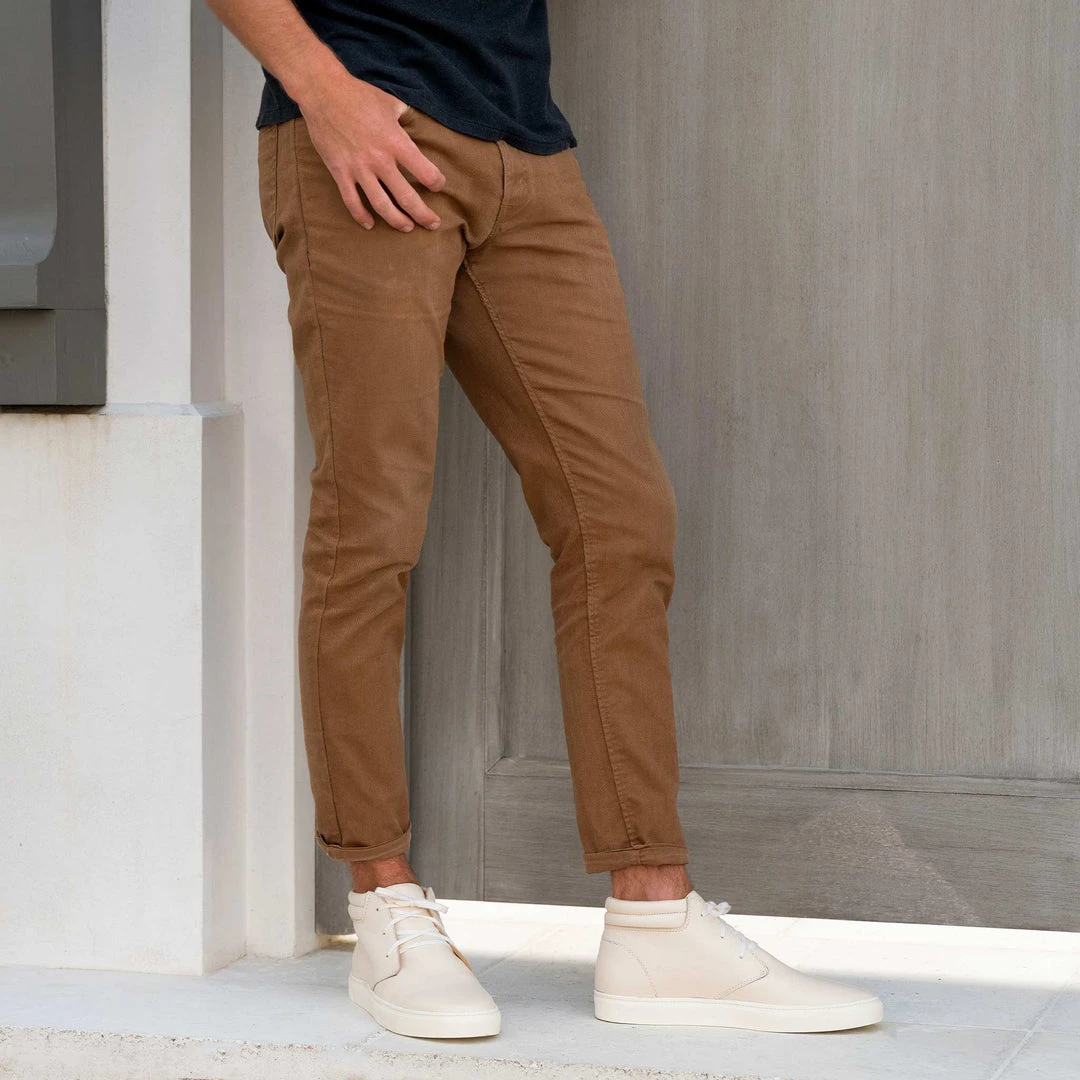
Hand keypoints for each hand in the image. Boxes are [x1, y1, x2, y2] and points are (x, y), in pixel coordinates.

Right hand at [296, 70, 446, 231]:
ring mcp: (359, 169)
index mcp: (396, 142)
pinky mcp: (340, 172)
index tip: (438, 185)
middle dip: (424, 215)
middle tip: (433, 223)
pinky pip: (352, 201)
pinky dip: (361, 216)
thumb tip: (416, 125)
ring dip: (397, 221)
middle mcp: (380, 160)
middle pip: (407, 198)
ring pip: (382, 206)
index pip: (426, 173)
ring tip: (408, 227)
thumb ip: (406, 119)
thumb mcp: (391, 103)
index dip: (436, 183)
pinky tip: (370, 224)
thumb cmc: (359, 95)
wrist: (323, 92)